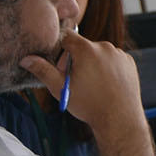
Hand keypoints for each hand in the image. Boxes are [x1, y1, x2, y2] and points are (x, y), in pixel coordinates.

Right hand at [22, 30, 140, 131]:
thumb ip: (42, 70)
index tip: (60, 66)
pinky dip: (107, 67)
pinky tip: (104, 83)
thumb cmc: (89, 104)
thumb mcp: (60, 88)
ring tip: (91, 84)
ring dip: (92, 63)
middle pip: (83, 46)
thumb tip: (26, 59)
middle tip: (75, 80)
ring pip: (98, 53)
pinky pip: (113, 59)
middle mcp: (105, 47)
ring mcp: (119, 54)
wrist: (119, 119)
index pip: (67, 37)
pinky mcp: (129, 62)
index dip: (60, 51)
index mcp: (86, 49)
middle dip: (75, 59)